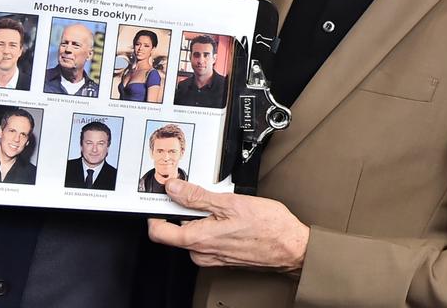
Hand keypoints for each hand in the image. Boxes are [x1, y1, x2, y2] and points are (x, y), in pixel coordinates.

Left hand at [147, 179, 309, 272]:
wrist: (292, 247)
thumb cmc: (268, 228)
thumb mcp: (230, 202)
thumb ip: (197, 196)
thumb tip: (174, 188)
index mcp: (197, 240)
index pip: (158, 232)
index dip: (155, 212)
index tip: (161, 197)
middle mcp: (202, 253)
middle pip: (175, 231)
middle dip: (181, 211)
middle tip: (195, 192)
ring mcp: (212, 257)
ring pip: (192, 235)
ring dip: (198, 218)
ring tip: (219, 203)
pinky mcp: (223, 257)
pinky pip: (207, 240)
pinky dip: (210, 225)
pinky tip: (227, 216)